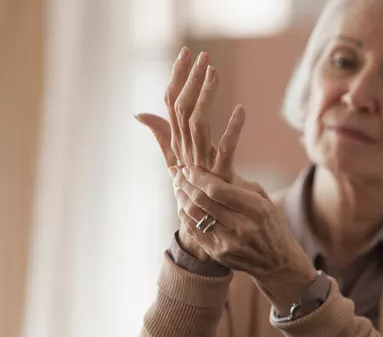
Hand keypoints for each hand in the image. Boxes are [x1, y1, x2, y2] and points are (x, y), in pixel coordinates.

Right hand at [135, 47, 245, 261]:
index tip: (186, 53)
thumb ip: (163, 136)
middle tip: (199, 54)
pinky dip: (232, 130)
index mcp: (177, 148)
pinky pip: (223, 152)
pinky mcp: (219, 180)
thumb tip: (141, 113)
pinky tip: (241, 110)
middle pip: (179, 110)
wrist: (211, 237)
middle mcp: (184, 155)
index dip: (176, 78)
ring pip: (195, 125)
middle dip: (187, 79)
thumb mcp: (180, 165)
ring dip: (204, 96)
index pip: (171, 105)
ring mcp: (200, 168)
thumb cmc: (199, 200)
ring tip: (213, 71)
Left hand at [173, 166, 317, 313]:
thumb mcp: (263, 200)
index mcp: (256, 208)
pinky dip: (185, 216)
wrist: (276, 261)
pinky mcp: (219, 253)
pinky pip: (194, 231)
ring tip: (178, 187)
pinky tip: (182, 206)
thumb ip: (239, 185)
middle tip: (176, 173)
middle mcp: (242, 226)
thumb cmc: (269, 224)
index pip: (217, 189)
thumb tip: (212, 165)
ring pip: (194, 215)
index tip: (188, 168)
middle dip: (185, 184)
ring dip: (182, 198)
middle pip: (202, 201)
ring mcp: (229, 242)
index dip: (198, 177)